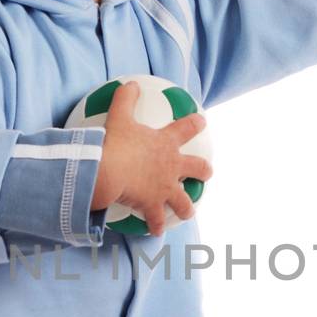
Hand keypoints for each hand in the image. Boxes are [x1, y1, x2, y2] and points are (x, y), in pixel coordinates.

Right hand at [90, 81, 213, 237]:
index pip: (186, 129)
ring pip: (184, 202)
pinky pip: (157, 221)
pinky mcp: (153, 206)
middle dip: (203, 171)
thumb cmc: (115, 142)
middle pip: (197, 169)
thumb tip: (129, 83)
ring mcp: (165, 189)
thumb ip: (125, 99)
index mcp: (166, 144)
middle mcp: (171, 167)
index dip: (195, 124)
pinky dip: (156, 227)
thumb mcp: (119, 116)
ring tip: (187, 213)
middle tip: (207, 174)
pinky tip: (156, 232)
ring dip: (186, 208)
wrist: (109, 171)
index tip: (202, 122)